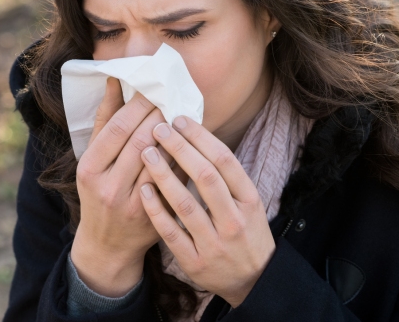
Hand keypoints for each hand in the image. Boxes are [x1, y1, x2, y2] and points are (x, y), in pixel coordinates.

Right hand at [71, 77, 185, 296]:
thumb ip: (105, 120)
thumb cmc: (99, 191)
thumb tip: (115, 81)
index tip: (154, 89)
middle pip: (141, 141)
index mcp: (90, 169)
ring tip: (183, 116)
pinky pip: (173, 181)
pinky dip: (182, 160)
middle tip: (174, 96)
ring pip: (160, 161)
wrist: (108, 244)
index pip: (118, 128)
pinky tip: (190, 144)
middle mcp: (109, 187)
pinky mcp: (154, 216)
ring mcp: (133, 204)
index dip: (139, 105)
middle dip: (160, 116)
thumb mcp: (93, 158)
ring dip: (175, 135)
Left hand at [138, 115, 275, 307]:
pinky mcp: (195, 262)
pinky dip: (156, 210)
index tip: (179, 119)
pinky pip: (172, 232)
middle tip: (158, 127)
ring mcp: (214, 243)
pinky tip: (144, 189)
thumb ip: (227, 175)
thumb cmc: (246, 231)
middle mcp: (234, 220)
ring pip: (185, 203)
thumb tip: (198, 135)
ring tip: (146, 152)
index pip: (224, 160)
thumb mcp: (249, 201)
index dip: (200, 137)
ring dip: (163, 174)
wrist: (254, 280)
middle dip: (180, 148)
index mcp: (249, 200)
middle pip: (205, 176)